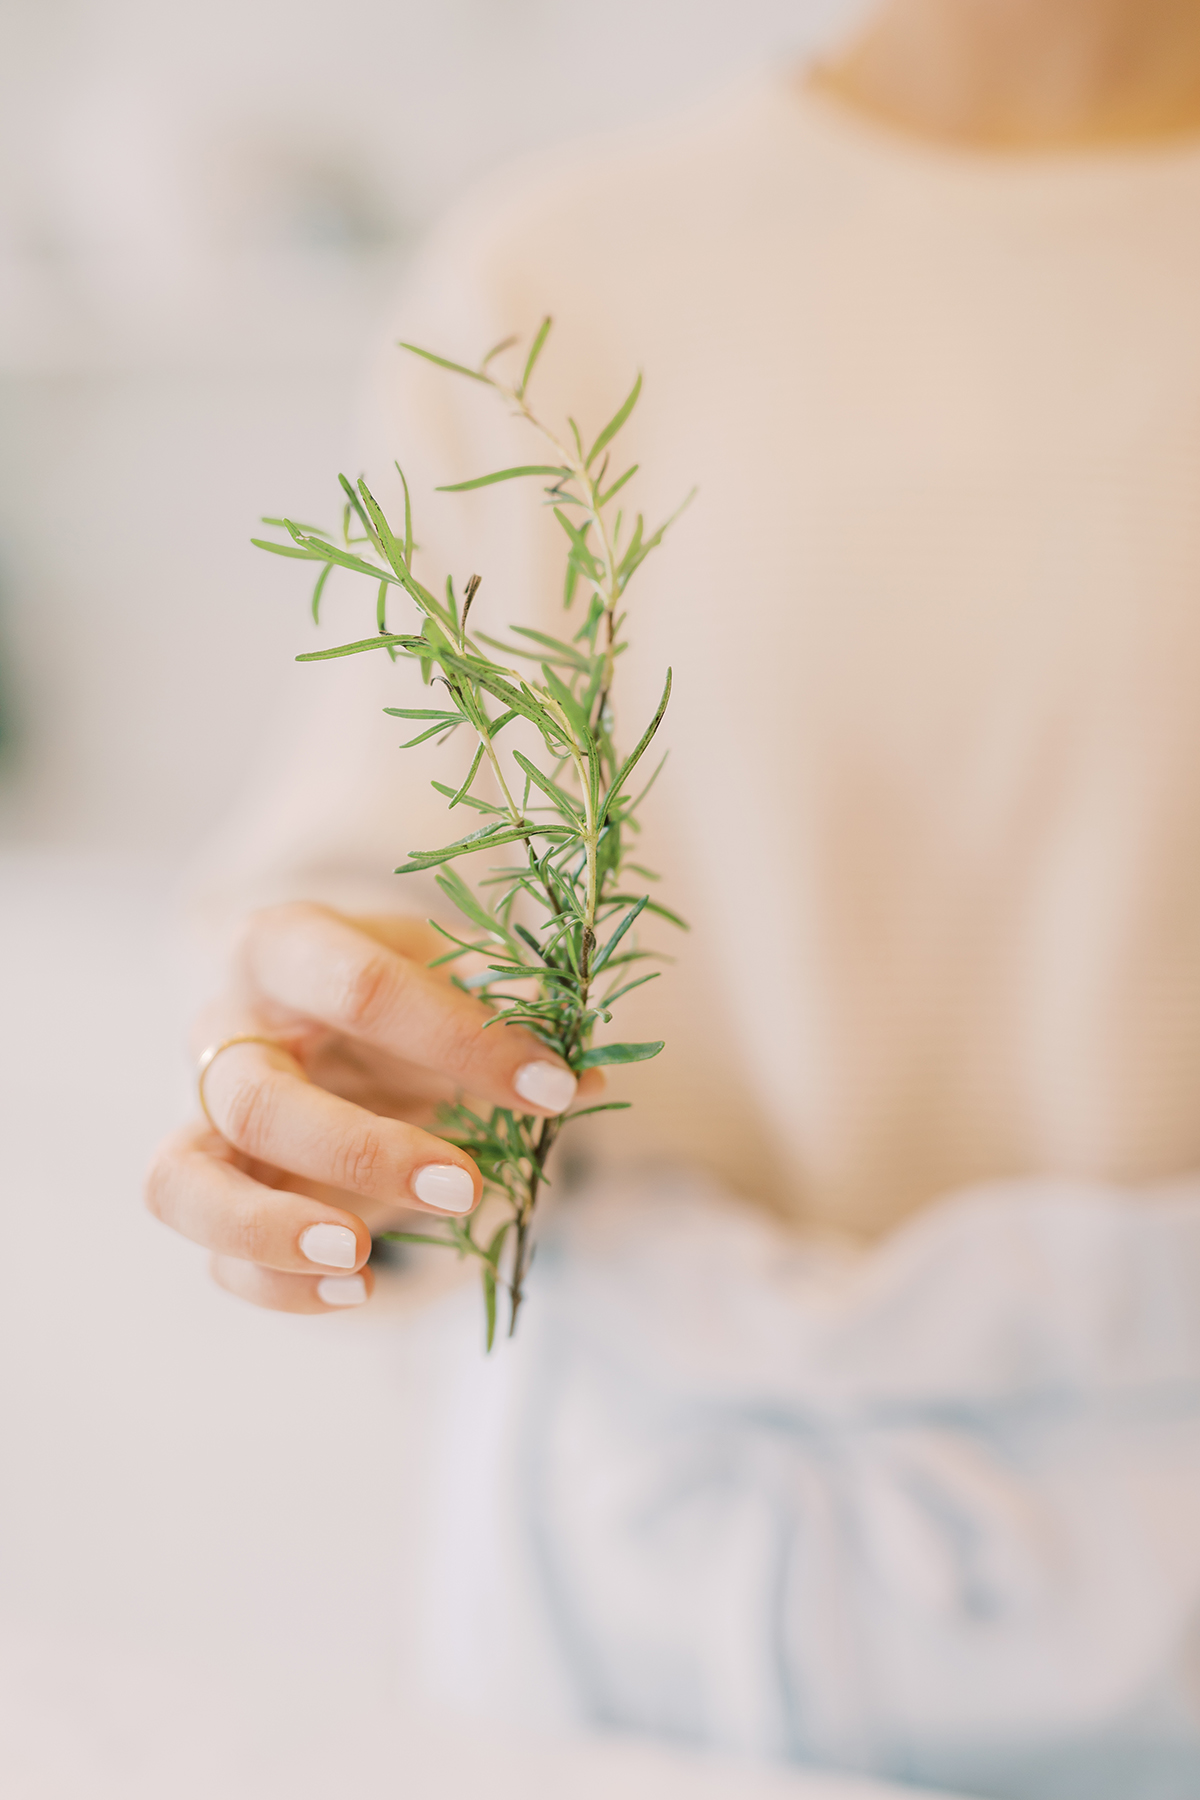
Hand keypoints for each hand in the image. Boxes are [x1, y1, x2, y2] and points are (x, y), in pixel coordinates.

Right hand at [145, 903, 591, 1313]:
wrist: (328, 1008)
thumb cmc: (398, 985)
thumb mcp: (450, 967)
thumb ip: (511, 1010)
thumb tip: (588, 1074)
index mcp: (287, 946)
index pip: (358, 987)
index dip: (460, 1040)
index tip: (553, 1087)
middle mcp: (225, 1030)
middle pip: (258, 1098)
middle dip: (365, 1150)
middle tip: (466, 1186)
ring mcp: (203, 1117)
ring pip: (183, 1183)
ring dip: (271, 1229)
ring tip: (360, 1254)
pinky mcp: (209, 1192)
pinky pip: (212, 1256)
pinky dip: (278, 1286)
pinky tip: (359, 1287)